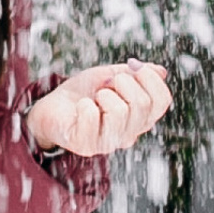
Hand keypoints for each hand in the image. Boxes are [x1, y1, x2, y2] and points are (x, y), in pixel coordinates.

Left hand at [27, 60, 173, 157]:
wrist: (50, 105)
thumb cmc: (83, 92)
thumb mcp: (110, 76)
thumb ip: (135, 75)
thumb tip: (160, 72)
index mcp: (140, 118)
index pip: (162, 100)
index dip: (150, 78)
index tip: (132, 67)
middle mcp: (129, 134)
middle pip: (143, 104)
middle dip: (123, 82)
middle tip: (106, 85)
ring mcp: (108, 143)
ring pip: (121, 112)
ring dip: (103, 95)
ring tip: (93, 98)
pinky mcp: (86, 145)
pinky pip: (93, 117)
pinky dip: (84, 104)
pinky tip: (80, 108)